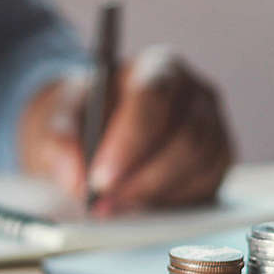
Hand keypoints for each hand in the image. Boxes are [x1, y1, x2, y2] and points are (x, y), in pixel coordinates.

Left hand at [20, 45, 233, 216]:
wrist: (93, 129)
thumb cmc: (82, 117)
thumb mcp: (57, 120)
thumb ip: (59, 141)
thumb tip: (75, 177)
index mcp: (157, 67)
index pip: (153, 97)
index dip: (128, 141)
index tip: (99, 178)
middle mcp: (194, 93)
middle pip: (185, 137)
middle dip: (141, 178)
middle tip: (103, 203)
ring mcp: (212, 127)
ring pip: (198, 166)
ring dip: (152, 193)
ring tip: (111, 206)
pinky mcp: (217, 161)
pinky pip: (206, 186)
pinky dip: (170, 202)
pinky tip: (137, 205)